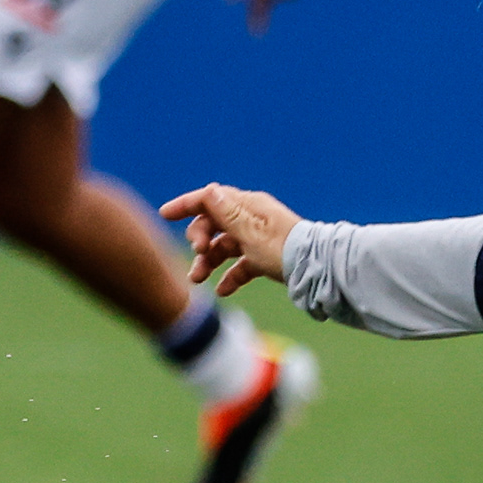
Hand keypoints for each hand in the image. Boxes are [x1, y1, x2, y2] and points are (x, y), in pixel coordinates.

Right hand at [158, 181, 301, 297]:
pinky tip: (221, 290)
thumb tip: (209, 191)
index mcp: (248, 206)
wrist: (317, 271)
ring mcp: (258, 239)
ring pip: (224, 247)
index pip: (211, 198)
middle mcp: (252, 219)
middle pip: (214, 223)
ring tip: (196, 280)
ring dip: (208, 262)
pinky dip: (229, 276)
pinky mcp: (264, 258)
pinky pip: (239, 265)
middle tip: (198, 255)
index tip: (165, 214)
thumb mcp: (251, 233)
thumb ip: (227, 214)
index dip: (186, 205)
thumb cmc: (284, 249)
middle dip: (199, 238)